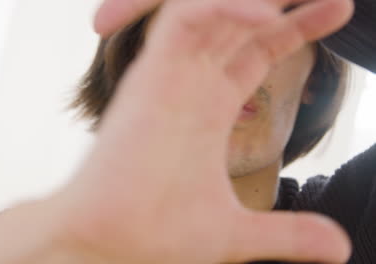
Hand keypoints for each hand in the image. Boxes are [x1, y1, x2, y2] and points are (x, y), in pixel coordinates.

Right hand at [53, 0, 353, 262]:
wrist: (109, 247)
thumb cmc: (158, 236)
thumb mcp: (238, 233)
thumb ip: (288, 232)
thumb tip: (338, 245)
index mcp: (208, 108)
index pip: (257, 50)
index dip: (296, 28)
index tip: (337, 11)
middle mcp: (188, 84)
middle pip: (241, 20)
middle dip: (286, 3)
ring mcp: (168, 76)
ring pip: (213, 8)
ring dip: (258, 1)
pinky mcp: (147, 76)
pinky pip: (184, 19)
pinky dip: (224, 9)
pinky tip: (268, 20)